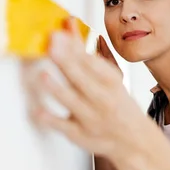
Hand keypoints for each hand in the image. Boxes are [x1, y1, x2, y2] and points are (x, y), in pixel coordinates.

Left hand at [29, 17, 153, 161]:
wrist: (132, 140)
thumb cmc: (118, 104)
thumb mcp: (114, 78)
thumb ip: (97, 54)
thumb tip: (79, 29)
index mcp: (112, 83)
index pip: (93, 62)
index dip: (78, 47)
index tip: (63, 31)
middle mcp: (102, 100)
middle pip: (82, 79)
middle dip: (66, 61)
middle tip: (52, 44)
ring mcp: (90, 118)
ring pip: (72, 102)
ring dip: (57, 88)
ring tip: (43, 75)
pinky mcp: (79, 135)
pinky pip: (62, 126)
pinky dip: (49, 118)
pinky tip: (37, 109)